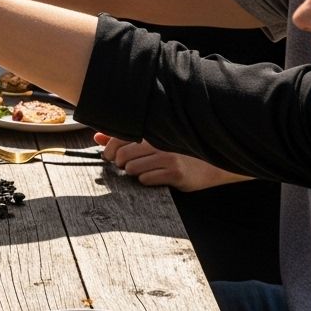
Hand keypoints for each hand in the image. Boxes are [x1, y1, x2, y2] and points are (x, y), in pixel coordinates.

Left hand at [94, 132, 243, 191]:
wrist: (213, 164)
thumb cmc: (179, 152)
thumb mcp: (153, 141)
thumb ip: (124, 138)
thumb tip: (97, 137)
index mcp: (153, 131)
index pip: (118, 138)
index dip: (108, 150)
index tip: (109, 155)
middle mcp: (160, 141)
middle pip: (122, 155)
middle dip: (119, 163)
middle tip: (124, 165)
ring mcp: (168, 157)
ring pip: (131, 168)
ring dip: (132, 172)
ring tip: (141, 170)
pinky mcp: (176, 173)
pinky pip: (146, 180)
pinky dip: (145, 180)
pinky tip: (154, 177)